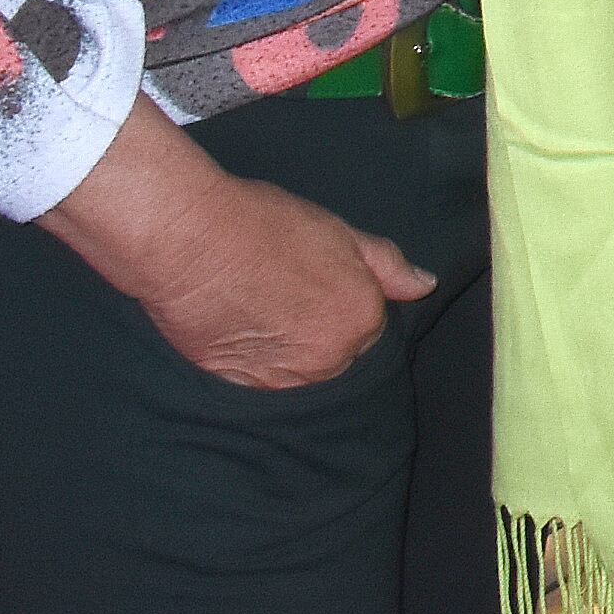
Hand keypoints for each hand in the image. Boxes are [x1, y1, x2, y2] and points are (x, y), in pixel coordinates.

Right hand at [40, 102, 433, 388]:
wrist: (189, 238)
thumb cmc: (263, 225)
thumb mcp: (340, 232)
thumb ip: (387, 265)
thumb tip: (424, 285)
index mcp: (360, 319)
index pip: (367, 327)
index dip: (343, 303)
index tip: (316, 284)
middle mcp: (327, 358)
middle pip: (336, 354)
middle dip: (319, 331)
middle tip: (285, 294)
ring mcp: (281, 378)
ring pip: (300, 373)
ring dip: (289, 351)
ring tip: (259, 308)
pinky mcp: (236, 387)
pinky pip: (260, 383)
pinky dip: (255, 362)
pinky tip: (240, 327)